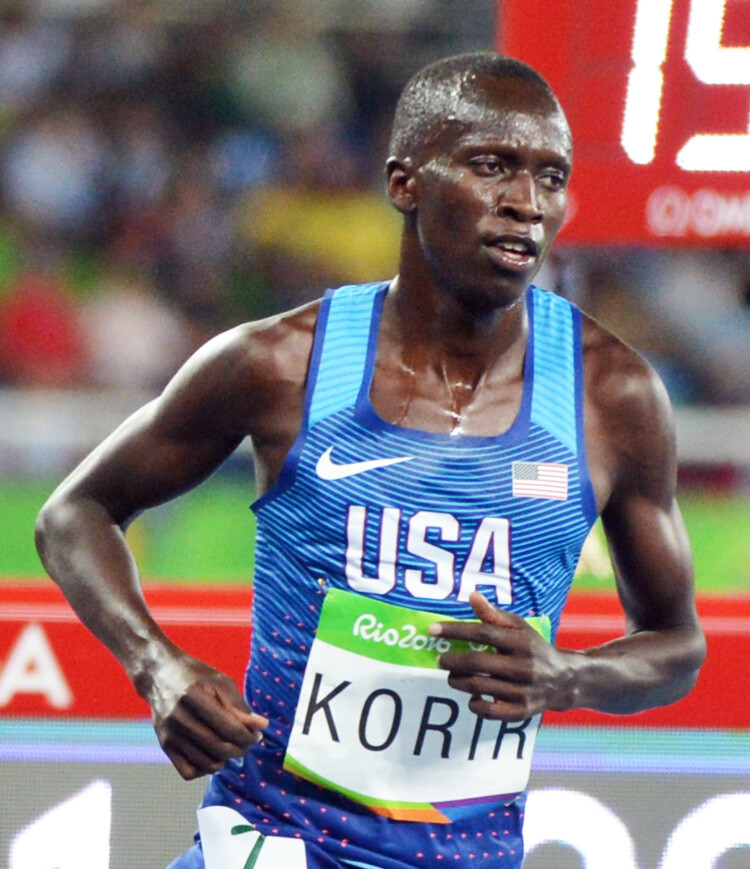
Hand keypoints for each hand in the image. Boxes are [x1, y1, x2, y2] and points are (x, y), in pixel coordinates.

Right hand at [140, 653, 268, 779]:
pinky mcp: (164, 745)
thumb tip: (261, 726)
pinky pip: (189, 772)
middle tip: (247, 742)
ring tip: (231, 747)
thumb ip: (239, 706)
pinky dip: (205, 769)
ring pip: (206, 764)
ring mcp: (170, 734)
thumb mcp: (220, 682)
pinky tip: (212, 754)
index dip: (249, 736)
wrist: (159, 675)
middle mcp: (179, 718)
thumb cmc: (195, 676)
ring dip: (226, 760)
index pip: (229, 728)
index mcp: (195, 696)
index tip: (257, 734)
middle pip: (219, 748)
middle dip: (241, 749)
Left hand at [429, 592, 574, 720]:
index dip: (455, 630)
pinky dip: (475, 704)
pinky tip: (472, 696)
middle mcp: (523, 666)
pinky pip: (490, 711)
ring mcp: (523, 691)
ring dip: (458, 680)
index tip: (433, 629)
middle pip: (477, 662)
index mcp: (521, 641)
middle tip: (441, 659)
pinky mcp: (522, 711)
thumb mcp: (519, 627)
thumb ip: (494, 615)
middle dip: (452, 660)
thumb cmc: (533, 648)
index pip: (483, 633)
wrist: (565, 679)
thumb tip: (472, 596)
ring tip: (452, 675)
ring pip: (479, 686)